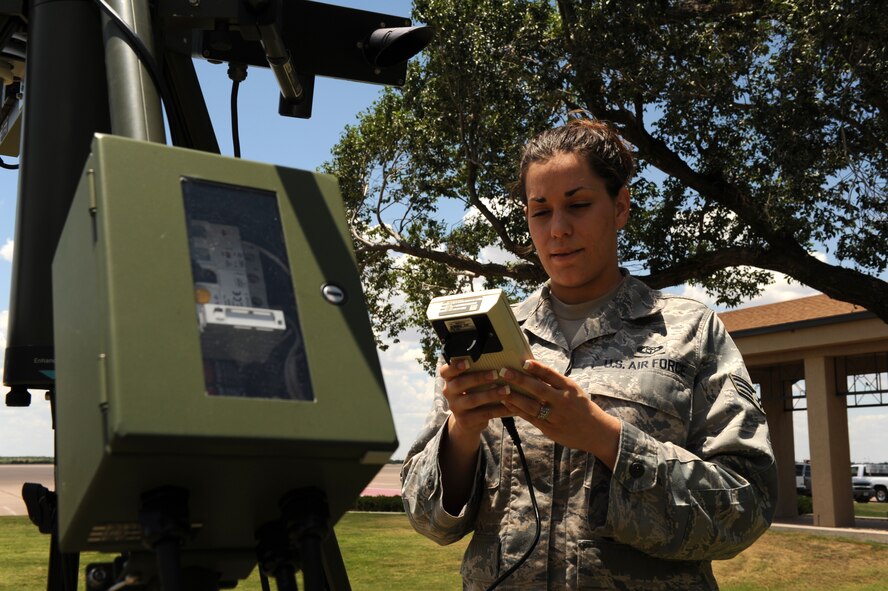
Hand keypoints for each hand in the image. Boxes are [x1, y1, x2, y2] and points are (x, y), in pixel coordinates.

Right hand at [440, 359, 512, 441]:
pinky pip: (483, 414)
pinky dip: (498, 409)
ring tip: (506, 390)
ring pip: (472, 400)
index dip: (454, 366)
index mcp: (449, 379)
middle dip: (478, 378)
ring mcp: (456, 408)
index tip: (467, 362)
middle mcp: (449, 393)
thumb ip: (476, 371)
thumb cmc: (473, 393)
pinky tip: (509, 406)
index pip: (445, 371)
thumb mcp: (470, 383)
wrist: (468, 421)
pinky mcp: (465, 420)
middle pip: (459, 384)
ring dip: (490, 394)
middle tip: (495, 373)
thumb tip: (499, 357)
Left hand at [498, 360, 620, 469]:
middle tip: (505, 372)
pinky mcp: (550, 429)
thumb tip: (532, 368)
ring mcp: (556, 416)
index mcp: (569, 388)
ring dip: (515, 397)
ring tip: (501, 389)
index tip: (524, 361)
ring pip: (532, 405)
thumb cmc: (581, 407)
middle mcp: (563, 401)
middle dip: (520, 380)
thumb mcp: (573, 391)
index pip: (551, 375)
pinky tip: (507, 404)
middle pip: (539, 389)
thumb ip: (555, 382)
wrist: (596, 432)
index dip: (537, 368)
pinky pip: (531, 418)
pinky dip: (518, 410)